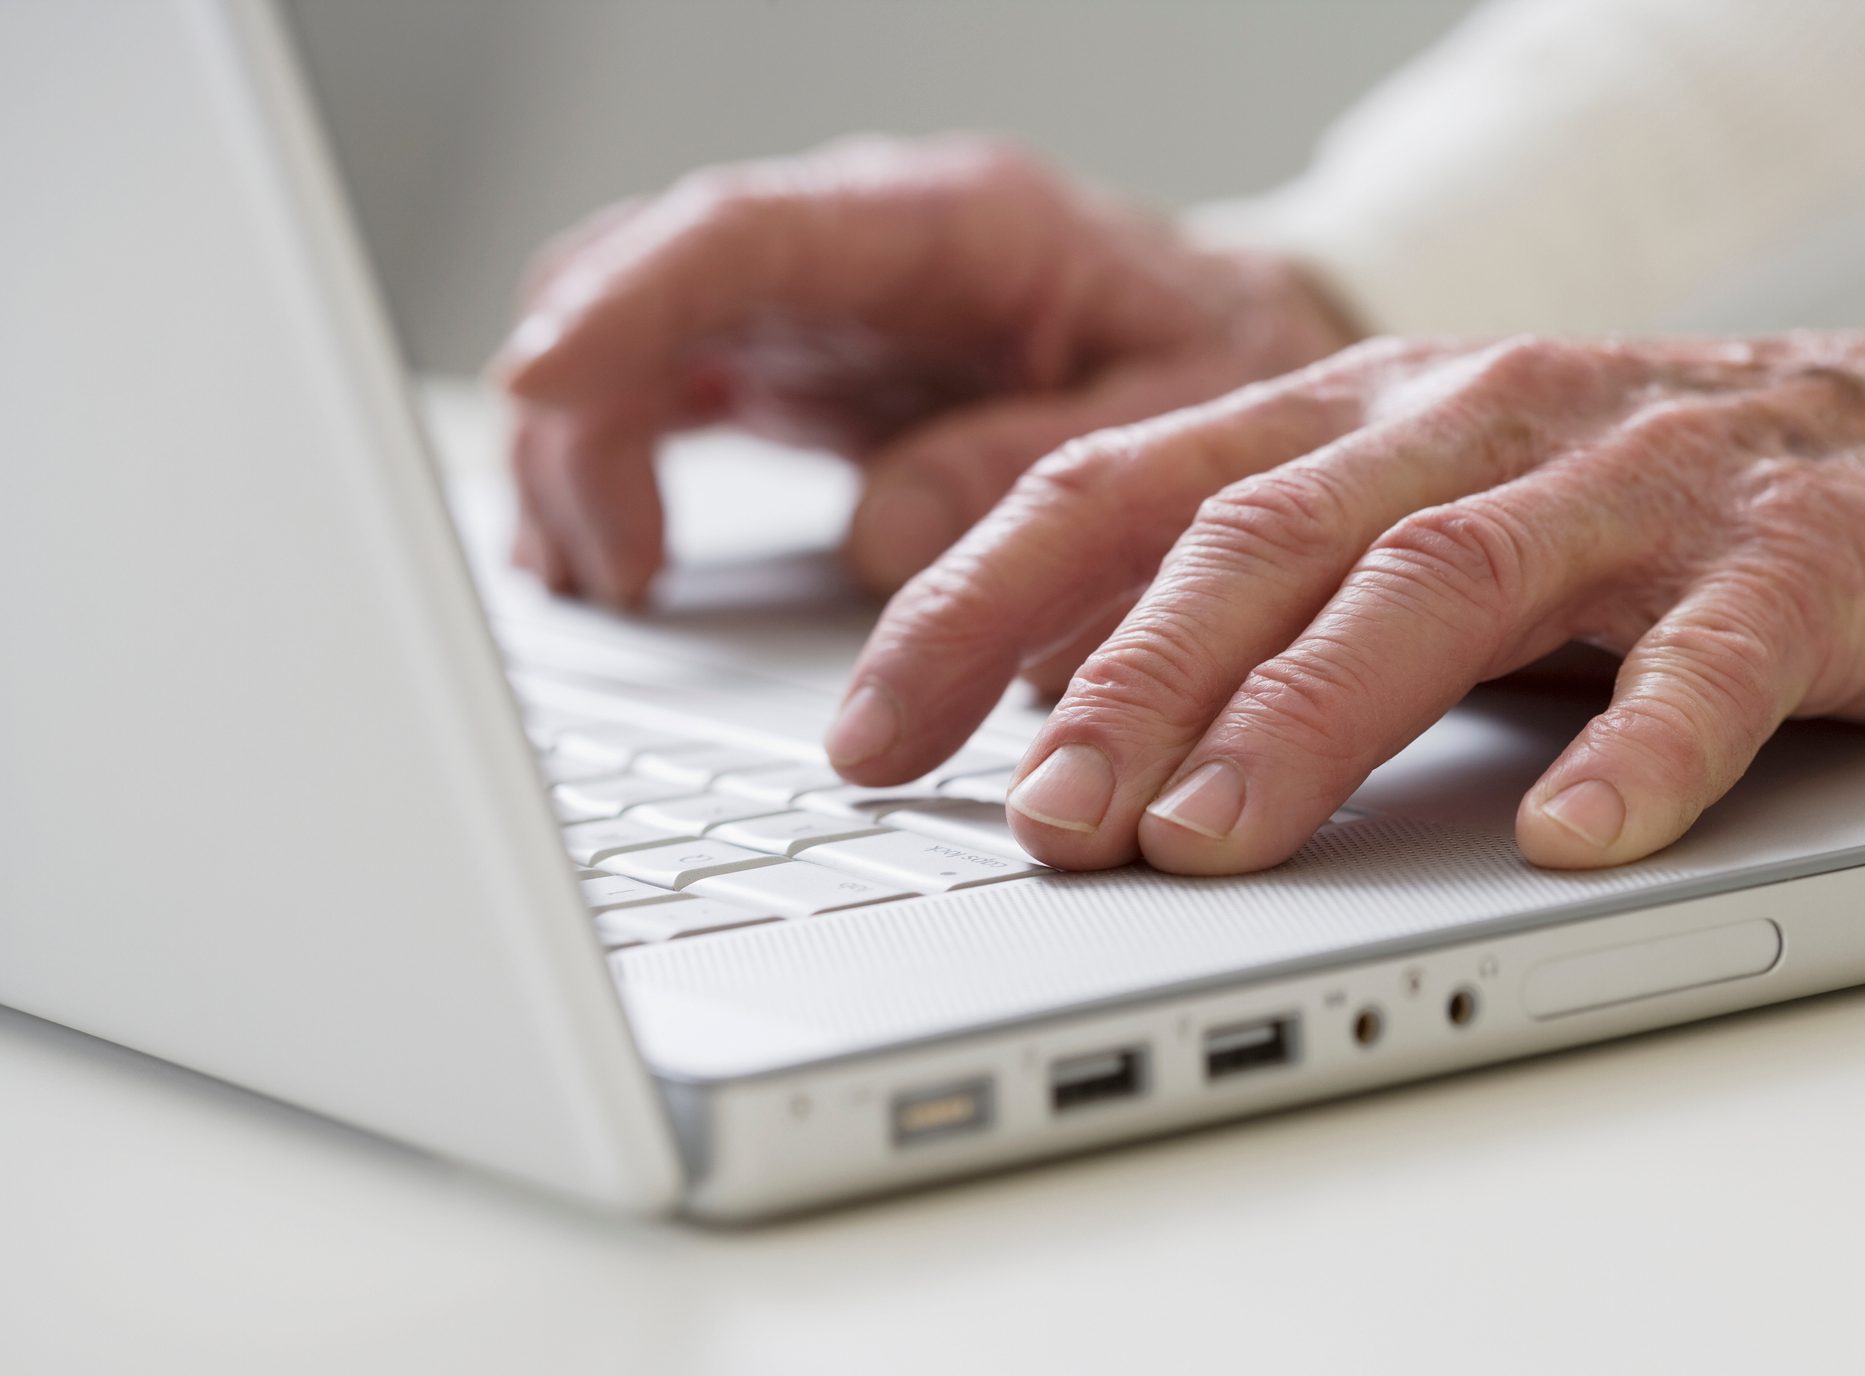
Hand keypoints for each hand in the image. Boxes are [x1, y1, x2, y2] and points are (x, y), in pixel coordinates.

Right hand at [491, 136, 1355, 606]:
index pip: (742, 234)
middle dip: (584, 409)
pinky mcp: (805, 361)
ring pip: (639, 335)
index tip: (540, 383)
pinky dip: (618, 467)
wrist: (1245, 347)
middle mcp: (864, 244)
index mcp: (954, 225)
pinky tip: (615, 556)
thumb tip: (882, 532)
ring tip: (610, 582)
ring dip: (587, 450)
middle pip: (652, 278)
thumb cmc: (1220, 365)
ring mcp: (822, 301)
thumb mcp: (1178, 424)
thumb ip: (1035, 466)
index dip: (625, 304)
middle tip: (611, 569)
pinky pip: (668, 388)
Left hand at [828, 329, 1864, 871]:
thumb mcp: (1413, 523)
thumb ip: (1256, 598)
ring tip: (1215, 841)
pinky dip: (1639, 742)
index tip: (870, 734)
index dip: (978, 605)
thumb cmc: (1636, 498)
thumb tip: (1058, 707)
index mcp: (1356, 421)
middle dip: (1130, 683)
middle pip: (1260, 538)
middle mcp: (1468, 427)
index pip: (1122, 492)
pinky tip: (1569, 837)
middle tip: (1038, 822)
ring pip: (1440, 582)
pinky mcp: (1800, 550)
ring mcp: (1634, 481)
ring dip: (1312, 715)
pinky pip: (1712, 651)